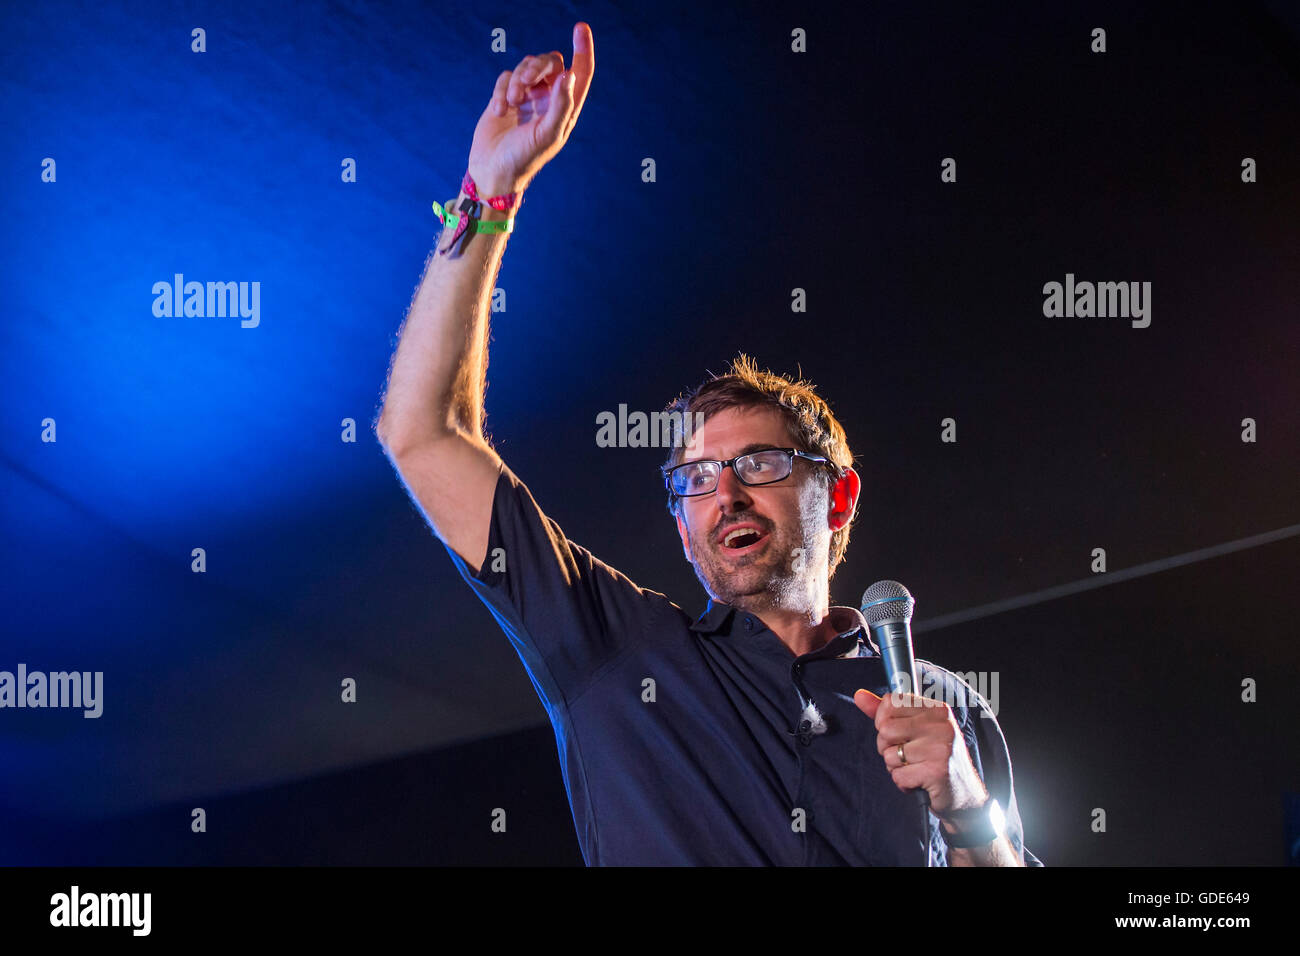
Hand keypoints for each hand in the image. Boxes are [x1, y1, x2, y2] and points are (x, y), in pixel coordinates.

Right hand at [466, 21, 593, 196]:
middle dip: (537, 67)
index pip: (580, 73)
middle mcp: (549, 99)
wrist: (493, 170)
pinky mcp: (506, 96)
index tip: (581, 28)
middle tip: (526, 81)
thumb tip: (570, 75)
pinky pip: (506, 77)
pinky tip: (498, 112)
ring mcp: (527, 97)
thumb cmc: (524, 158)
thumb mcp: (547, 134)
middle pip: (550, 63)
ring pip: (527, 67)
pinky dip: (500, 91)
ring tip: (511, 103)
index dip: (582, 50)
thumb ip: (561, 105)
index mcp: (565, 108)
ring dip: (518, 80)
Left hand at [853, 688, 987, 819]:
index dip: (884, 722)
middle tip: (908, 756)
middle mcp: (941, 725)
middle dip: (888, 747)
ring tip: (916, 769)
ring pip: (889, 755)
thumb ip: (886, 712)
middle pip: (885, 729)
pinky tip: (920, 782)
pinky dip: (903, 783)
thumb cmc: (935, 759)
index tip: (899, 734)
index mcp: (937, 710)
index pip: (891, 702)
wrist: (965, 796)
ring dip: (896, 767)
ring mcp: (941, 748)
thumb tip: (859, 696)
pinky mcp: (936, 772)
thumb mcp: (915, 730)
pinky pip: (898, 775)